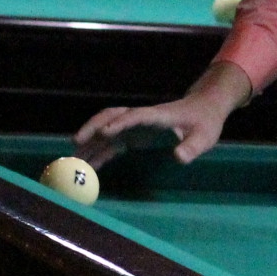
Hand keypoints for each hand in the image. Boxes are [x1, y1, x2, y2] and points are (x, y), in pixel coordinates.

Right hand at [77, 61, 251, 164]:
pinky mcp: (133, 136)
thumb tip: (179, 158)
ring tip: (71, 159)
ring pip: (105, 130)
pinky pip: (111, 144)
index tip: (105, 133)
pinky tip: (87, 166)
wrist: (203, 109)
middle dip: (92, 128)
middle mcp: (141, 118)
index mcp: (157, 115)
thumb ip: (193, 147)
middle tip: (76, 143)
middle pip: (111, 117)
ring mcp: (135, 127)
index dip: (121, 122)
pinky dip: (98, 154)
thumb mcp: (205, 136)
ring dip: (89, 142)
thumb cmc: (205, 121)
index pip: (136, 115)